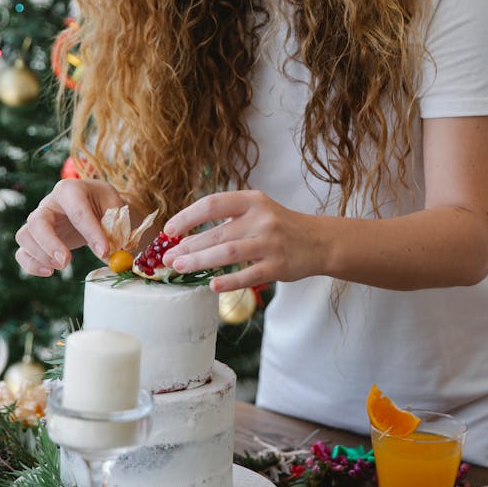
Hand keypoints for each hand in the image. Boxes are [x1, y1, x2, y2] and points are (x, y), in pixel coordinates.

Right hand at [15, 178, 125, 276]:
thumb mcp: (115, 207)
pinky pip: (22, 252)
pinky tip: (49, 272)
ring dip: (40, 255)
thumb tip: (110, 255)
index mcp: (71, 189)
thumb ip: (114, 228)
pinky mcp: (35, 239)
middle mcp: (49, 203)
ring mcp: (38, 221)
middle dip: (50, 243)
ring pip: (24, 236)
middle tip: (66, 261)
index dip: (91, 232)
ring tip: (62, 266)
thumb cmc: (104, 205)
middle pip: (36, 221)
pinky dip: (31, 265)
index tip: (105, 251)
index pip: (77, 210)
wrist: (95, 207)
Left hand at [162, 190, 323, 290]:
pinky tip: (212, 285)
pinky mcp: (279, 266)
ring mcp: (271, 242)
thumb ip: (228, 221)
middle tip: (168, 258)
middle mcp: (262, 218)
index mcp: (252, 200)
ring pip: (228, 253)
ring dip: (200, 261)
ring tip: (180, 268)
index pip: (212, 204)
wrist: (319, 241)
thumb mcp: (257, 212)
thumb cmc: (279, 227)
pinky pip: (249, 275)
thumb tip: (186, 239)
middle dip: (188, 246)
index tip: (169, 230)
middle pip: (217, 233)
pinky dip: (229, 281)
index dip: (187, 217)